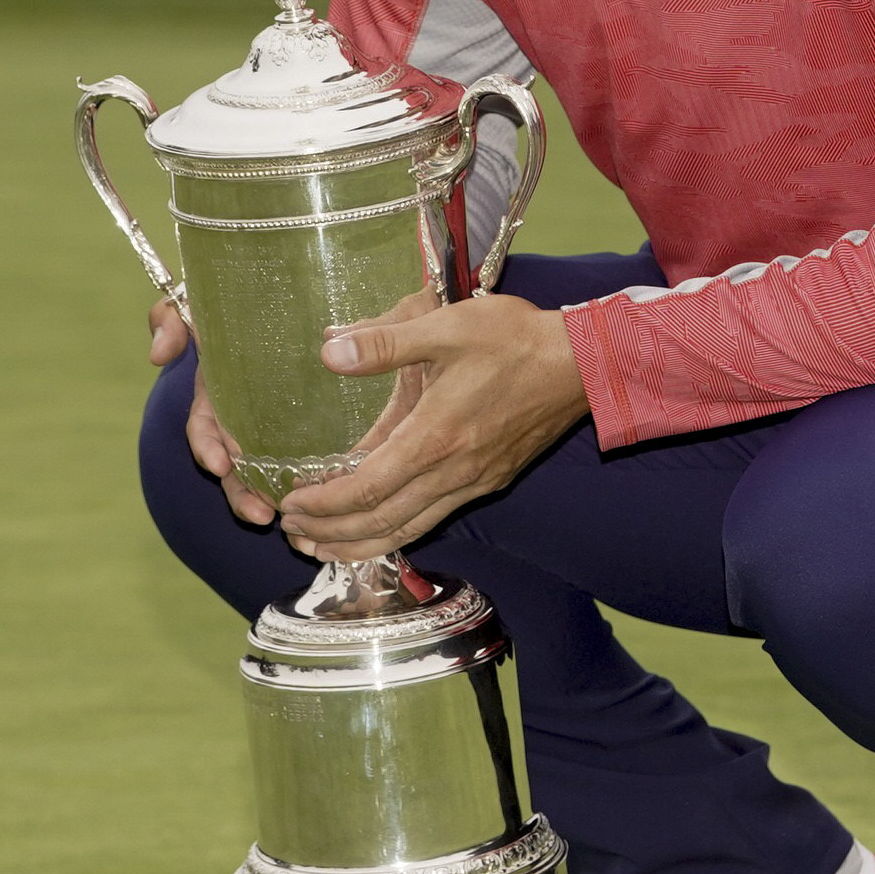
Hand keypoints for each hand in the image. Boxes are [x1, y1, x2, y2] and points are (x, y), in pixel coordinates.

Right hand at [154, 296, 280, 526]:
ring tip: (280, 521)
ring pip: (260, 474)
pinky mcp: (299, 431)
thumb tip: (158, 354)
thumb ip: (168, 318)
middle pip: (232, 467)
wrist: (277, 301)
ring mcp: (265, 429)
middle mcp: (236, 419)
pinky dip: (298, 485)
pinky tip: (317, 503)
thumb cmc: (232, 307)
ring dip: (266, 500)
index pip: (204, 429)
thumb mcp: (195, 307)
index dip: (207, 448)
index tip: (218, 464)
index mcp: (215, 395)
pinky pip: (293, 463)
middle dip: (240, 494)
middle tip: (260, 514)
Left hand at [275, 293, 587, 563]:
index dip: (324, 503)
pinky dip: (397, 529)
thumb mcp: (446, 326)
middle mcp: (453, 471)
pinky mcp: (487, 479)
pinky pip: (432, 516)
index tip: (292, 504)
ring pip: (409, 528)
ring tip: (325, 547)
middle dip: (332, 533)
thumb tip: (329, 349)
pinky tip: (379, 523)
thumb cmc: (515, 339)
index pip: (367, 487)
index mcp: (436, 436)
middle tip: (294, 533)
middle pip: (382, 521)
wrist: (582, 363)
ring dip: (362, 543)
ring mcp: (473, 481)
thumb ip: (384, 342)